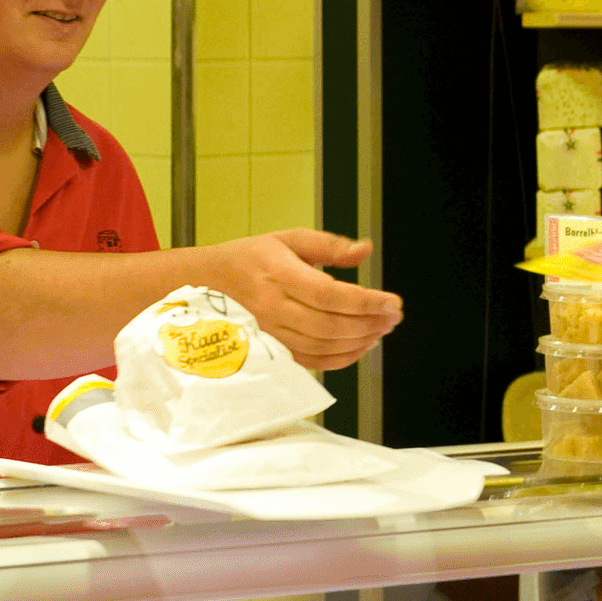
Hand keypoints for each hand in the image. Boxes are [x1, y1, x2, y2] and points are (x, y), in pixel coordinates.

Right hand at [208, 230, 402, 370]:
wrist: (208, 282)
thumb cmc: (251, 257)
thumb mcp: (289, 238)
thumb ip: (330, 245)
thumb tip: (366, 250)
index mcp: (277, 273)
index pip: (328, 293)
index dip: (365, 301)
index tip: (392, 301)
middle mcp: (272, 307)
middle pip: (328, 325)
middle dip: (368, 323)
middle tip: (393, 316)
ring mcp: (269, 333)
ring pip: (322, 347)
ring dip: (359, 341)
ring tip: (381, 328)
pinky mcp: (271, 351)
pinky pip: (311, 362)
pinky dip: (341, 358)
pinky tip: (361, 345)